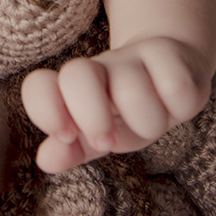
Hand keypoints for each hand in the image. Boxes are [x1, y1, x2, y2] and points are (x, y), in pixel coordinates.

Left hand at [21, 36, 209, 172]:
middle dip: (91, 118)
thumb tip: (45, 160)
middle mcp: (101, 67)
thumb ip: (73, 150)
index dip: (45, 111)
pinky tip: (175, 106)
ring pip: (132, 90)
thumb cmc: (131, 112)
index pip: (38, 85)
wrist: (176, 72)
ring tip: (151, 122)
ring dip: (145, 122)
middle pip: (76, 75)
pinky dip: (176, 107)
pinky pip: (175, 86)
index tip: (65, 136)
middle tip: (107, 141)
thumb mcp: (100, 137)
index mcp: (75, 87)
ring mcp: (135, 57)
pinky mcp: (171, 55)